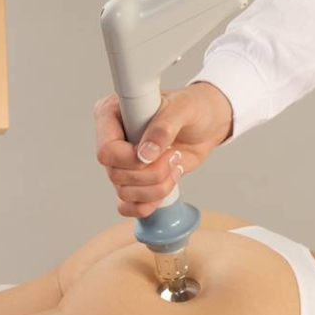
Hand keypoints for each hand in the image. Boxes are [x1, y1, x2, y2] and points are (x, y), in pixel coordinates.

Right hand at [94, 82, 233, 217]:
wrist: (208, 125)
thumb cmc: (194, 108)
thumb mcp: (183, 108)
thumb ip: (163, 127)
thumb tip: (145, 153)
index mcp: (112, 114)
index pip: (107, 149)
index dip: (131, 159)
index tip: (158, 151)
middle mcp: (113, 140)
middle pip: (116, 175)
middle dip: (152, 172)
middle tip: (174, 154)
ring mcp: (122, 163)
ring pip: (125, 193)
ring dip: (157, 187)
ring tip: (175, 165)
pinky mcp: (134, 181)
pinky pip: (129, 206)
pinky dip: (150, 203)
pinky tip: (168, 184)